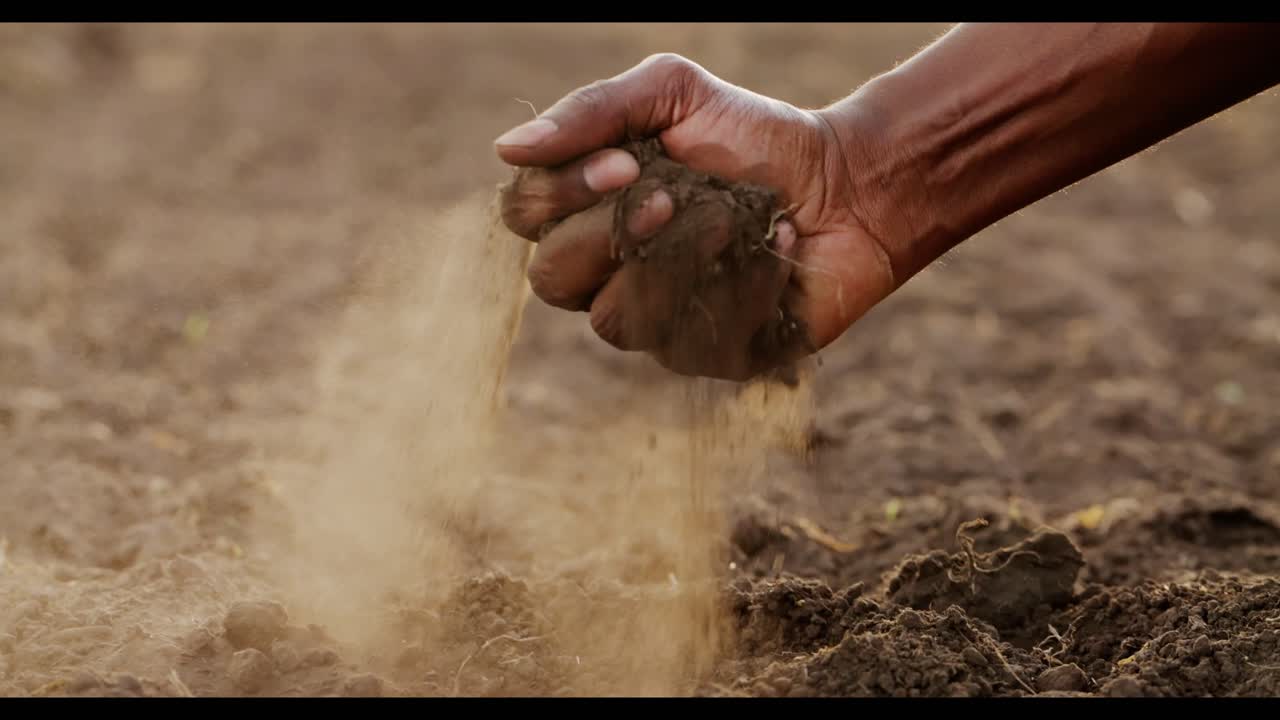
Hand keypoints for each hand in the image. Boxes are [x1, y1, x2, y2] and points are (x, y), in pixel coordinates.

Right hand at [494, 54, 895, 380]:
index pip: (523, 216)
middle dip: (608, 233)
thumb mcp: (675, 95)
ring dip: (678, 261)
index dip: (560, 195)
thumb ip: (595, 111)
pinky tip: (776, 250)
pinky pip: (694, 341)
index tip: (623, 163)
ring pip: (616, 320)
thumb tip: (506, 147)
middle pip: (552, 279)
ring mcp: (657, 324)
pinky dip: (742, 284)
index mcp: (587, 209)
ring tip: (733, 221)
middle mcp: (608, 274)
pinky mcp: (710, 356)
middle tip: (669, 196)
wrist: (851, 182)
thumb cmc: (756, 138)